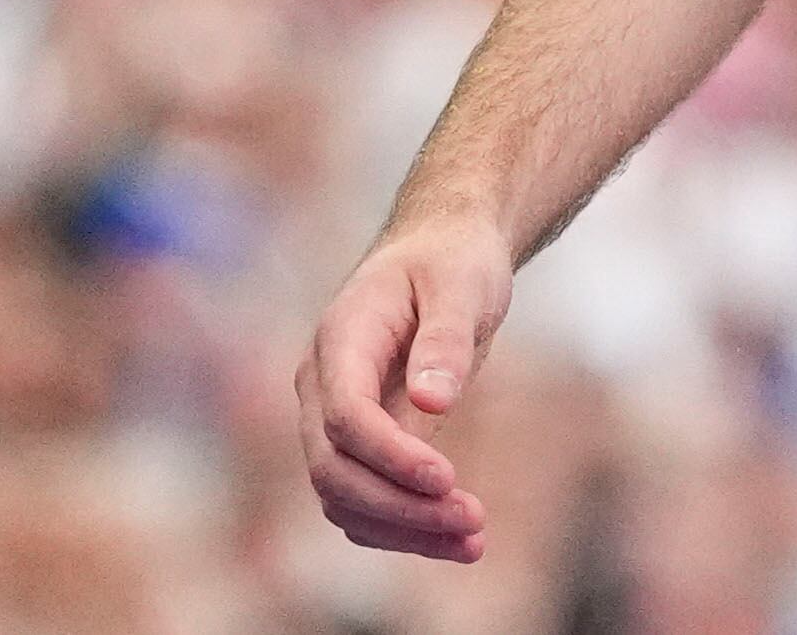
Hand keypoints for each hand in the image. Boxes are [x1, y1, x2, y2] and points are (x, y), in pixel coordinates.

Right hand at [295, 214, 515, 562]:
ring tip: (473, 542)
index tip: (449, 479)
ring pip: (342, 499)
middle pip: (333, 469)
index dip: (389, 456)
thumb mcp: (462, 284)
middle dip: (399, 507)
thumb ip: (446, 339)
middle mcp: (322, 385)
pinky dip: (403, 529)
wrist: (439, 254)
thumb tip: (432, 404)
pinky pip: (363, 503)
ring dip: (403, 530)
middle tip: (474, 521)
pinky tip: (458, 539)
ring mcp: (331, 419)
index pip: (343, 415)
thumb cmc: (451, 262)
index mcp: (341, 339)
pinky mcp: (357, 445)